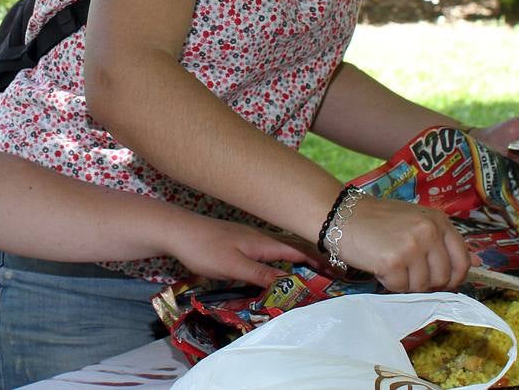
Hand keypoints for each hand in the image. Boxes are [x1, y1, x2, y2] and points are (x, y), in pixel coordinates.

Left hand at [166, 216, 323, 288]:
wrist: (177, 231)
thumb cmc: (204, 248)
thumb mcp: (234, 266)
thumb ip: (261, 275)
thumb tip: (290, 285)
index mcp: (264, 242)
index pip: (300, 250)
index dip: (321, 260)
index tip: (341, 271)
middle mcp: (262, 237)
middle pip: (296, 246)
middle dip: (318, 257)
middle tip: (337, 272)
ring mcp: (251, 239)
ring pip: (285, 247)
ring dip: (303, 257)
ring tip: (318, 270)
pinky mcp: (242, 243)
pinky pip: (273, 250)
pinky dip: (286, 257)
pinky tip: (283, 266)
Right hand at [334, 194, 471, 292]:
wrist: (341, 215)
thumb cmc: (377, 220)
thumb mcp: (414, 221)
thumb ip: (440, 241)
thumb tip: (473, 265)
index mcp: (438, 220)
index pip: (462, 260)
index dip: (453, 278)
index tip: (441, 282)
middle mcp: (429, 231)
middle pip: (442, 278)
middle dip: (425, 282)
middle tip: (405, 270)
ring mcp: (412, 246)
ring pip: (421, 286)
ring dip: (405, 282)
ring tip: (389, 263)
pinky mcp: (393, 261)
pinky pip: (399, 288)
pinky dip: (388, 282)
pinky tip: (378, 265)